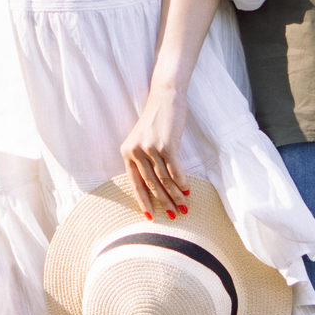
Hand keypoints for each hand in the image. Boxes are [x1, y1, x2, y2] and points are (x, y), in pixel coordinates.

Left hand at [120, 84, 190, 221]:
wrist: (165, 97)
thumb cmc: (156, 120)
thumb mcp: (143, 140)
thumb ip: (144, 160)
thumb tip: (156, 187)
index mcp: (127, 152)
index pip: (135, 183)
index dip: (144, 202)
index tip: (151, 217)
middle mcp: (136, 151)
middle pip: (151, 184)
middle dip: (164, 202)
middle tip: (175, 215)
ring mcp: (150, 148)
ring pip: (164, 179)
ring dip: (175, 195)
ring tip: (184, 206)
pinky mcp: (166, 144)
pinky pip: (175, 170)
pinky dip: (182, 182)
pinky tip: (188, 191)